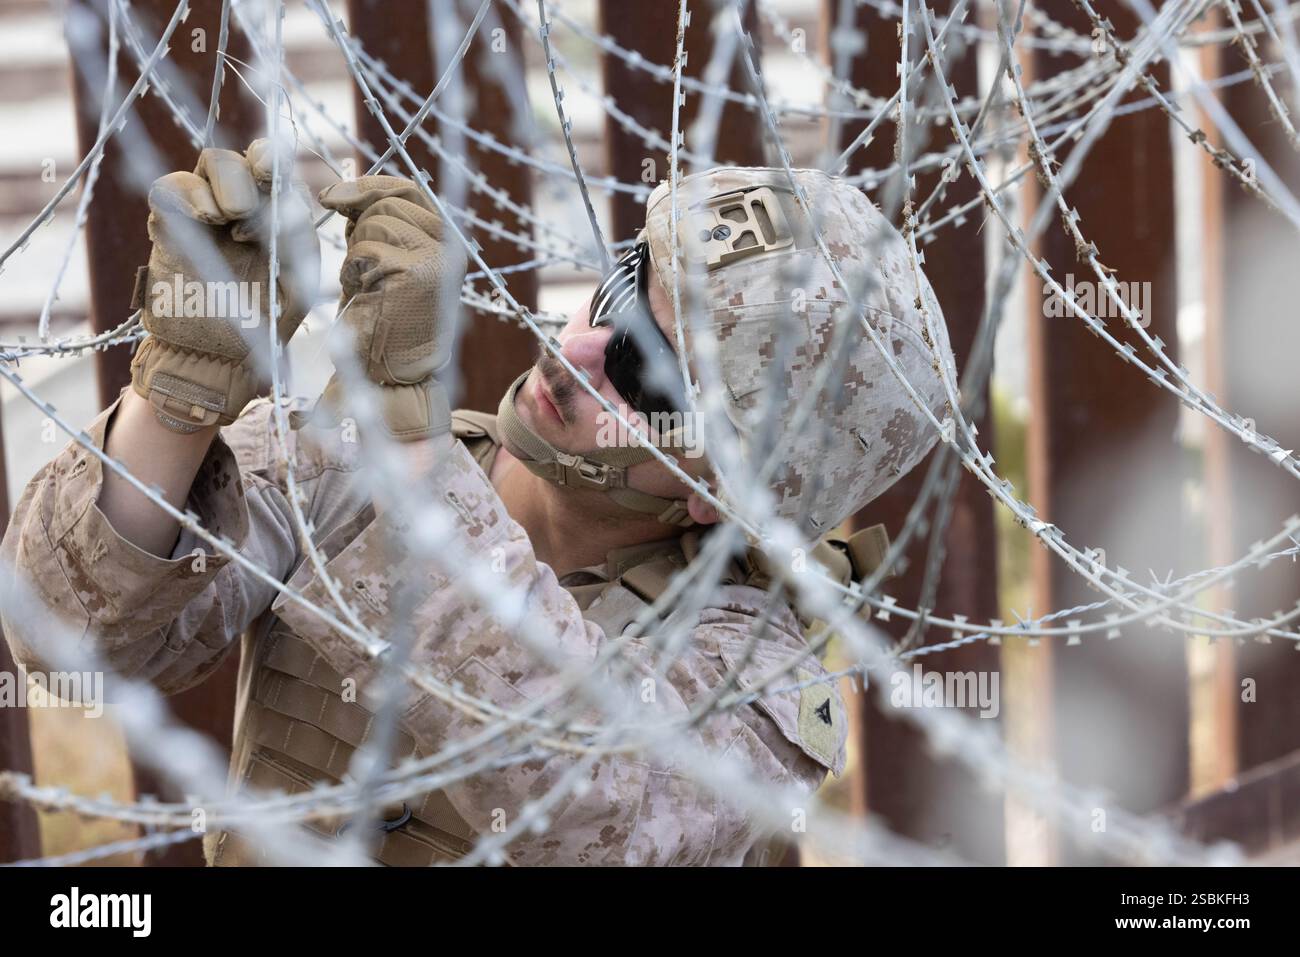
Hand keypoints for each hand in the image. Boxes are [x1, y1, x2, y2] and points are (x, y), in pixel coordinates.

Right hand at [130, 138, 319, 432]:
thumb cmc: (264, 321)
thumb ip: (298, 236)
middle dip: (249, 172)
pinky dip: (186, 192)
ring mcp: (204, 210)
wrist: (217, 353)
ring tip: (226, 219)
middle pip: (243, 156)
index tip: (272, 177)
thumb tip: (285, 199)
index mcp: (277, 213)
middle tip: (246, 208)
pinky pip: (170, 186)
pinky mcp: (169, 222)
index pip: (276, 167)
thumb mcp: (298, 279)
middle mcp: (242, 204)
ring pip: (211, 161)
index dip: (274, 161)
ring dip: (224, 182)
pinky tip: (203, 218)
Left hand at [301, 175, 466, 441]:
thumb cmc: (380, 324)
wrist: (391, 377)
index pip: (408, 190)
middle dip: (360, 228)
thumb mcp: (380, 263)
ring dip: (357, 255)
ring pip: (375, 224)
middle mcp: (449, 249)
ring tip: (368, 290)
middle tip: (362, 270)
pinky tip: (367, 299)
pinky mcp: (417, 274)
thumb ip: (374, 226)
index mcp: (445, 243)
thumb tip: (342, 189)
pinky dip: (354, 273)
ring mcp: (437, 261)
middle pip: (389, 201)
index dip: (368, 185)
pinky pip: (366, 250)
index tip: (331, 196)